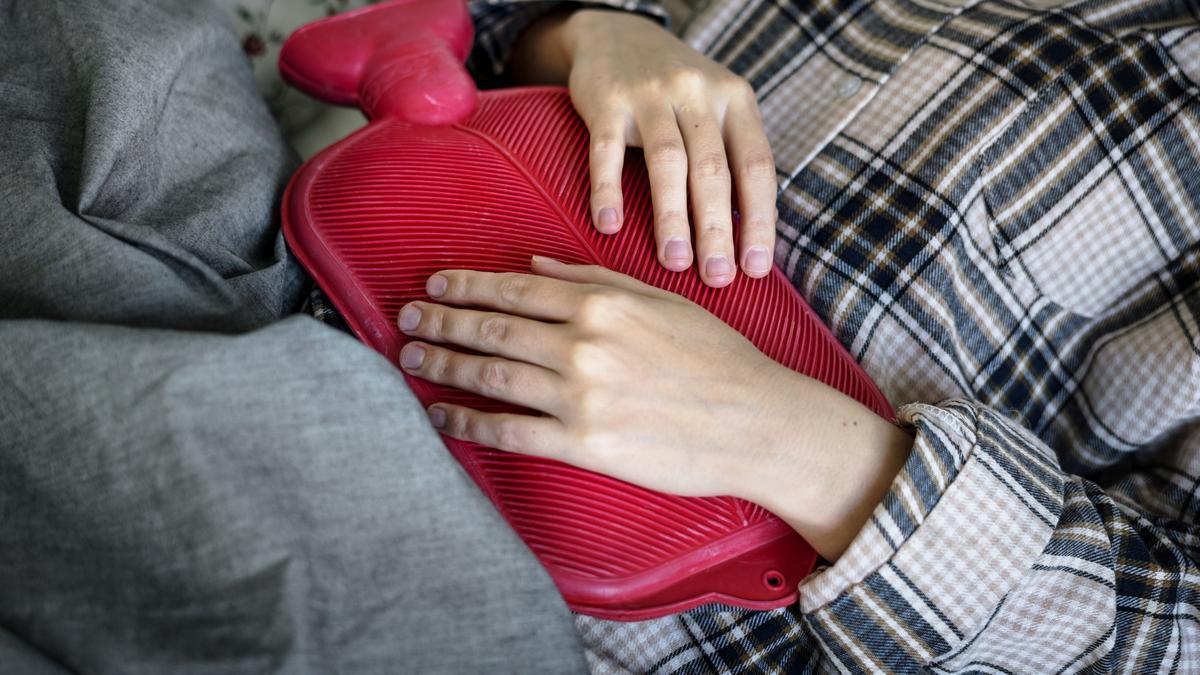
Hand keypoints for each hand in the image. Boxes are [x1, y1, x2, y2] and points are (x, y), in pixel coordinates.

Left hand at [396, 257, 912, 559]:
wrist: (757, 422)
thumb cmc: (718, 359)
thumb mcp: (663, 301)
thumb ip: (596, 280)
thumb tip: (537, 268)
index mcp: (603, 304)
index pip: (515, 290)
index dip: (468, 287)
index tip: (437, 285)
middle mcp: (583, 345)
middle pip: (493, 329)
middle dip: (442, 322)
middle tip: (407, 319)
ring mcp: (580, 396)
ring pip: (492, 376)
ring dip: (444, 366)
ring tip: (411, 360)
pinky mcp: (584, 444)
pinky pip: (509, 431)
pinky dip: (468, 423)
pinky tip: (442, 416)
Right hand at [510, 10, 777, 286]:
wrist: (617, 34)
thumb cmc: (676, 90)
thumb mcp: (716, 108)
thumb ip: (732, 158)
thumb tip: (748, 238)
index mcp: (735, 100)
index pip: (756, 166)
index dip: (759, 220)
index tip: (756, 268)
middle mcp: (698, 94)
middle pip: (713, 170)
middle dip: (717, 230)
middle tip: (717, 278)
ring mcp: (650, 94)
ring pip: (667, 162)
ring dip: (671, 217)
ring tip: (674, 262)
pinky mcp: (607, 101)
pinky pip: (607, 151)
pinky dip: (608, 191)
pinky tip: (610, 227)